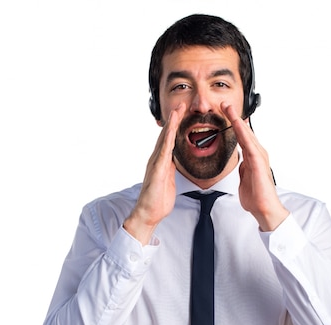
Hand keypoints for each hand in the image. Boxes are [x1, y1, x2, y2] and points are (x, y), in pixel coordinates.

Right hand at [124, 103, 185, 243]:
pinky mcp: (157, 169)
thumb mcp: (169, 181)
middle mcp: (157, 159)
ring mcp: (156, 163)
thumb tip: (176, 164)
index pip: (169, 141)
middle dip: (173, 120)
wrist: (148, 213)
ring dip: (171, 124)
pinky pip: (164, 151)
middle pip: (166, 135)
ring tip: (177, 110)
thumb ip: (171, 170)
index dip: (175, 127)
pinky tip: (172, 129)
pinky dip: (168, 138)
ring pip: (164, 139)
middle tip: (181, 104)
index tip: (182, 115)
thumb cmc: (158, 201)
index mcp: (161, 162)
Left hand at [221, 102, 289, 231]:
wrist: (264, 209)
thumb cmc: (256, 197)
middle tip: (225, 104)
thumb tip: (241, 163)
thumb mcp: (245, 179)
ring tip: (228, 108)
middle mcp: (257, 154)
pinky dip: (243, 133)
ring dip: (237, 121)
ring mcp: (259, 157)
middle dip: (234, 117)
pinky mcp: (258, 162)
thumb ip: (244, 169)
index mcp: (253, 158)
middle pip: (245, 131)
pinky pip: (249, 144)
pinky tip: (237, 125)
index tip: (226, 113)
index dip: (234, 124)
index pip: (242, 137)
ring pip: (247, 134)